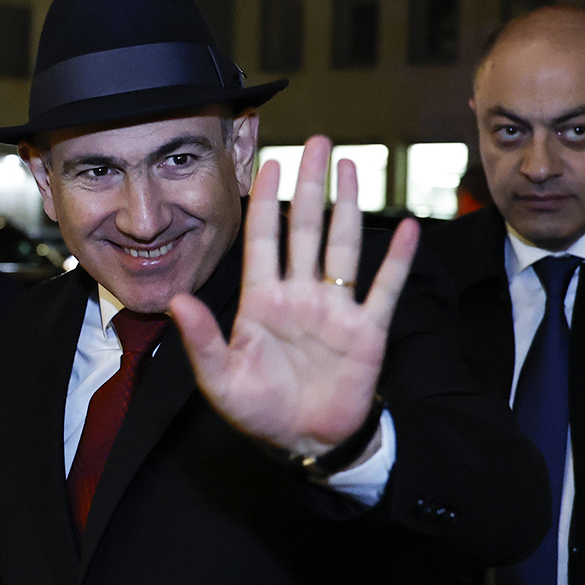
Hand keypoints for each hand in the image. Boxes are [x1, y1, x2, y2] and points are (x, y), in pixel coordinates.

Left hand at [168, 136, 417, 457]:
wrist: (305, 443)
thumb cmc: (259, 411)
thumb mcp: (220, 378)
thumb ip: (201, 340)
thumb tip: (178, 301)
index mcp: (261, 301)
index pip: (262, 239)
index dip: (266, 201)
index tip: (269, 160)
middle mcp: (299, 295)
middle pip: (305, 228)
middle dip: (310, 185)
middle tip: (318, 142)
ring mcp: (334, 309)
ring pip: (342, 245)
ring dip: (348, 206)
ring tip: (352, 165)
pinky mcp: (366, 331)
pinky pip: (383, 288)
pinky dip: (397, 258)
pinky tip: (407, 226)